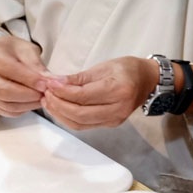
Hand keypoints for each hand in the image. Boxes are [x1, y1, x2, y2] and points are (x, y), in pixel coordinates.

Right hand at [0, 36, 48, 116]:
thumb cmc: (9, 51)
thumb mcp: (25, 49)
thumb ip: (36, 64)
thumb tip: (50, 81)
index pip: (8, 70)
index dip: (29, 79)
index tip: (46, 84)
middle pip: (4, 91)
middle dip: (29, 94)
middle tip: (45, 93)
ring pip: (6, 104)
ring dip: (28, 104)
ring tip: (42, 97)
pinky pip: (6, 111)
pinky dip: (23, 109)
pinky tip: (32, 102)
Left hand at [42, 56, 156, 129]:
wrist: (147, 81)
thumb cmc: (126, 69)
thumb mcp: (103, 66)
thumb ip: (79, 78)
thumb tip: (55, 83)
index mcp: (118, 90)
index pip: (83, 96)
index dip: (62, 92)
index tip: (49, 84)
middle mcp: (118, 108)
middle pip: (80, 114)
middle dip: (58, 105)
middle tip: (46, 94)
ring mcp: (115, 120)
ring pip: (80, 124)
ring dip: (60, 114)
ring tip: (48, 101)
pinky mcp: (110, 125)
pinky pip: (84, 126)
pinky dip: (68, 119)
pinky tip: (60, 109)